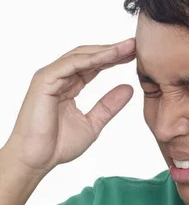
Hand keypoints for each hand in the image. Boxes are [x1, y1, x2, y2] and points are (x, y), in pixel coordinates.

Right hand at [4, 37, 135, 173]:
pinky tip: (111, 56)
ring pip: (81, 56)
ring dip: (106, 51)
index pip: (93, 66)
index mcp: (68, 86)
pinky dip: (92, 59)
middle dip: (113, 50)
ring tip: (127, 47)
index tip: (135, 55)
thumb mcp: (93, 123)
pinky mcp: (45, 80)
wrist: (37, 159)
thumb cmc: (58, 145)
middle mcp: (59, 77)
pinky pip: (72, 64)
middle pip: (89, 56)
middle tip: (135, 45)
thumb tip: (129, 88)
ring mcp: (50, 77)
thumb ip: (109, 106)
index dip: (114, 59)